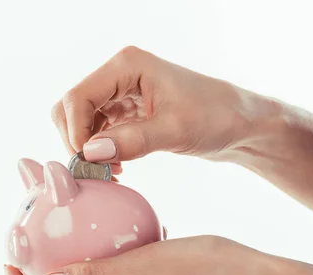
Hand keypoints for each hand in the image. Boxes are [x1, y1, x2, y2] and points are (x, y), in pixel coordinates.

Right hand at [51, 45, 312, 230]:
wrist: (241, 124)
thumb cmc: (217, 117)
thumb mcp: (175, 130)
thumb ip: (131, 141)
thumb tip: (90, 153)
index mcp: (127, 66)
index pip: (78, 98)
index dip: (76, 132)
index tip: (90, 161)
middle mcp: (118, 75)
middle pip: (71, 108)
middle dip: (77, 140)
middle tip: (96, 168)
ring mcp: (120, 94)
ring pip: (80, 122)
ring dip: (88, 149)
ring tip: (110, 171)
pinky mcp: (126, 112)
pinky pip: (97, 132)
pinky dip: (100, 151)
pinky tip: (117, 166)